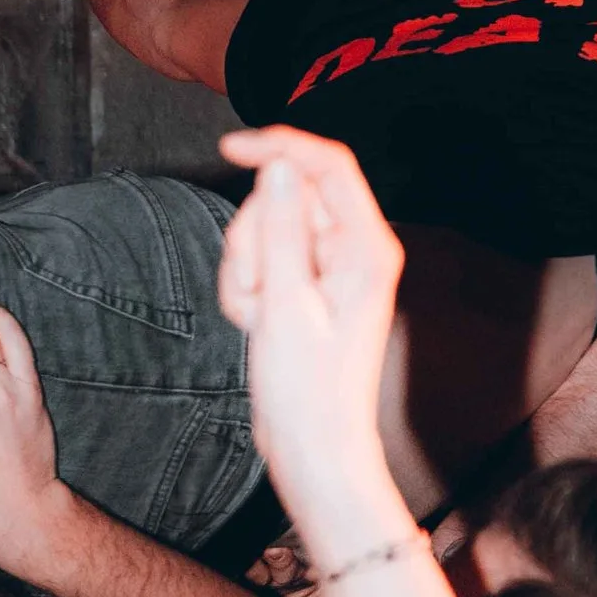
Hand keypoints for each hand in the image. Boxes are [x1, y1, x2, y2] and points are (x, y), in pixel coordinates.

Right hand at [216, 124, 405, 545]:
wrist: (312, 450)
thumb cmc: (308, 391)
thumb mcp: (285, 306)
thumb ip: (282, 230)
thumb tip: (280, 168)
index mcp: (367, 247)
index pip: (328, 163)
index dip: (280, 146)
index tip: (230, 148)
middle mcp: (353, 249)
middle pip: (288, 196)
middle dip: (256, 236)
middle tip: (257, 293)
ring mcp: (328, 268)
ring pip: (268, 228)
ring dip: (248, 269)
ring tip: (258, 318)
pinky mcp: (305, 286)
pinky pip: (262, 260)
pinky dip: (248, 288)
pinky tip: (257, 326)